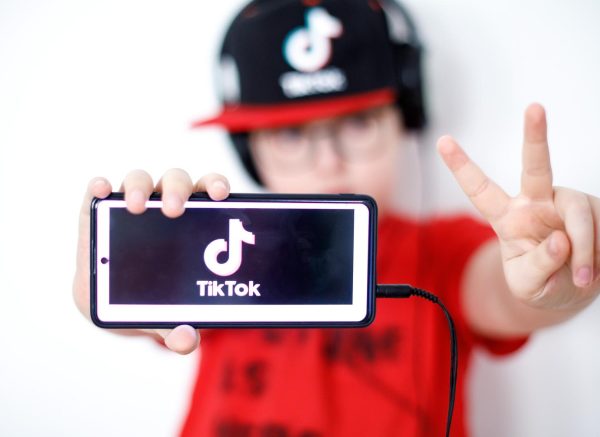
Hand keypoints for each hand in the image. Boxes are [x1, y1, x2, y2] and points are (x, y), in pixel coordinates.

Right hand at [72, 169, 230, 353]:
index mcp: (193, 220)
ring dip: (139, 187)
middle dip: (178, 190)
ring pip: (139, 180)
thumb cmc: (151, 297)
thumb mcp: (165, 315)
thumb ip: (178, 328)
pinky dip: (101, 187)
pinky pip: (100, 191)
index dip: (215, 184)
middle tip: (175, 210)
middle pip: (176, 182)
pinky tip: (102, 190)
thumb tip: (186, 342)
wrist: (110, 300)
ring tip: (137, 206)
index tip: (220, 193)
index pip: (208, 190)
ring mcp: (132, 205)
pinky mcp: (99, 210)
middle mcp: (164, 204)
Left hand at [437, 103, 599, 310]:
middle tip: (534, 107)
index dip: (461, 166)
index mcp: (508, 218)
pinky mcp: (594, 212)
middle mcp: (536, 203)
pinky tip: (591, 272)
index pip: (481, 190)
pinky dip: (595, 253)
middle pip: (535, 166)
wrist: (573, 292)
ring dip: (583, 247)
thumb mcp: (528, 284)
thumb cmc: (542, 284)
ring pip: (578, 211)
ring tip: (582, 277)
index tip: (442, 141)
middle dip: (535, 135)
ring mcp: (566, 205)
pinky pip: (597, 226)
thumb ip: (539, 264)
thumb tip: (560, 239)